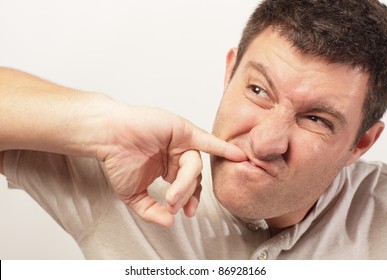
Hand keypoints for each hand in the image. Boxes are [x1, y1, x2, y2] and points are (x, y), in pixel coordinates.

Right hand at [98, 104, 246, 226]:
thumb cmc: (117, 160)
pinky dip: (223, 148)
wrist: (108, 137)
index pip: (188, 186)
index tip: (185, 212)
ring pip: (195, 165)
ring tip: (172, 194)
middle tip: (174, 203)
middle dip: (187, 194)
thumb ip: (151, 210)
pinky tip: (237, 156)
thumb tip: (169, 222)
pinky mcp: (183, 130)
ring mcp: (182, 142)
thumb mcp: (133, 195)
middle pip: (194, 177)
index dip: (189, 200)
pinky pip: (207, 141)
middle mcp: (178, 155)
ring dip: (186, 183)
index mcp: (169, 168)